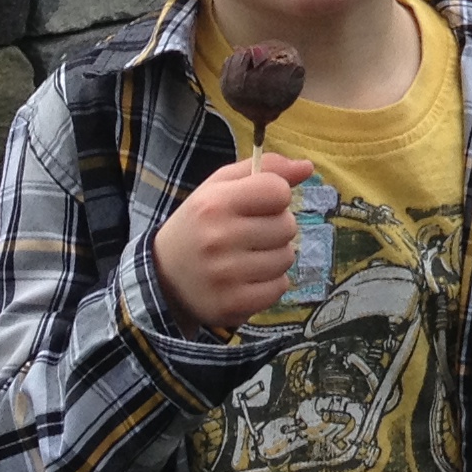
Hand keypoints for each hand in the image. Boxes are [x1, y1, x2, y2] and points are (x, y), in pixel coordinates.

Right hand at [150, 154, 317, 331]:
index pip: (278, 190)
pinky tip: (247, 278)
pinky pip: (280, 287)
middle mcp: (218, 238)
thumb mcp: (220, 187)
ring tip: (247, 256)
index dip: (275, 196)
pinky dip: (270, 283)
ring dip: (274, 255)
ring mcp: (225, 275)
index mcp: (215, 203)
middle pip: (287, 225)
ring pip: (287, 257)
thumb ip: (265, 169)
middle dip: (275, 227)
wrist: (164, 277)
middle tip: (250, 234)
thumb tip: (307, 166)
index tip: (258, 205)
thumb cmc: (200, 224)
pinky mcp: (233, 304)